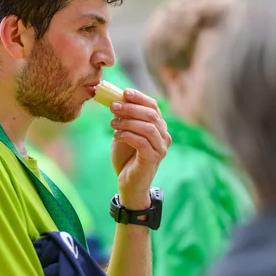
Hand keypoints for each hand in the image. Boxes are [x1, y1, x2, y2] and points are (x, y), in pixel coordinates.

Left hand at [110, 89, 170, 209]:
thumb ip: (123, 118)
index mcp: (158, 127)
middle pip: (151, 114)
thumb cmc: (126, 157)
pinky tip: (116, 136)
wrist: (128, 183)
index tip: (124, 92)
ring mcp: (160, 148)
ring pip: (148, 127)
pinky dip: (128, 135)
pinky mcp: (153, 159)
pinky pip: (142, 142)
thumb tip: (115, 100)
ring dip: (128, 122)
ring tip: (112, 123)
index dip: (139, 97)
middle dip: (131, 108)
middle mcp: (163, 136)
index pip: (153, 106)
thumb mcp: (123, 133)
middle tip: (113, 106)